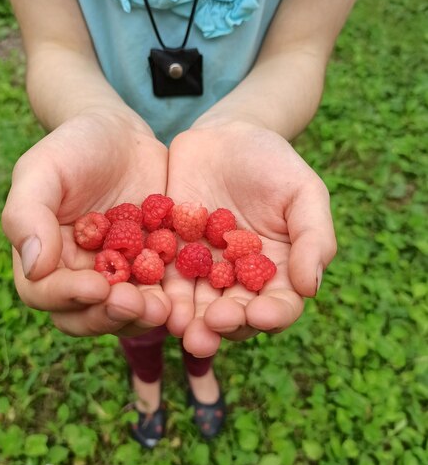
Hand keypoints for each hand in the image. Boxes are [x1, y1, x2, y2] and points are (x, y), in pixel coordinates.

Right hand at [2, 112, 170, 336]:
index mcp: (45, 257)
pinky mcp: (152, 270)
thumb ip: (27, 213)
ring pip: (124, 314)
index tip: (98, 286)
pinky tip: (186, 297)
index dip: (69, 296)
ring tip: (165, 308)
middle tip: (137, 305)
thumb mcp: (43, 169)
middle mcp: (78, 275)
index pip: (45, 293)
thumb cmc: (74, 147)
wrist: (121, 135)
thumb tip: (34, 267)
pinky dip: (172, 301)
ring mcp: (118, 276)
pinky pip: (160, 294)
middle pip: (85, 315)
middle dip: (110, 315)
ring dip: (143, 316)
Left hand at [163, 122, 336, 356]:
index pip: (280, 304)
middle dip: (224, 325)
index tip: (260, 314)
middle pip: (235, 315)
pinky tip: (151, 299)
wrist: (225, 136)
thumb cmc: (273, 163)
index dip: (272, 315)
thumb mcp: (304, 192)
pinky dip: (159, 292)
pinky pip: (163, 279)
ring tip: (180, 328)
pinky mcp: (170, 256)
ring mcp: (203, 271)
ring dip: (189, 322)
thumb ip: (314, 238)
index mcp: (279, 271)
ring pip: (196, 306)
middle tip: (211, 328)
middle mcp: (239, 280)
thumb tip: (311, 289)